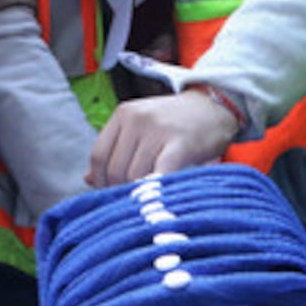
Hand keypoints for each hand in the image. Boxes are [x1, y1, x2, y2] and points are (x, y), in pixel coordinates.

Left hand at [89, 89, 239, 185]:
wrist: (216, 106)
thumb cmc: (177, 123)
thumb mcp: (142, 128)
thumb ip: (116, 150)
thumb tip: (88, 180)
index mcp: (124, 114)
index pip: (99, 155)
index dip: (101, 181)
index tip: (111, 194)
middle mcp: (137, 119)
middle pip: (115, 168)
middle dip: (121, 190)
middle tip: (136, 200)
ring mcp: (158, 130)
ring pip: (135, 176)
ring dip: (141, 193)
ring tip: (151, 198)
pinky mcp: (180, 144)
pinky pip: (159, 175)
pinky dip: (156, 190)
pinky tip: (160, 197)